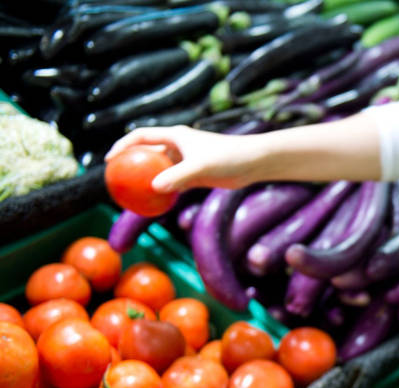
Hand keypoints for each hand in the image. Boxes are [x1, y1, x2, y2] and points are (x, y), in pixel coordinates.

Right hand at [105, 126, 262, 191]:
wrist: (253, 162)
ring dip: (146, 180)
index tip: (110, 161)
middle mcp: (178, 146)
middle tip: (117, 181)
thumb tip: (155, 188)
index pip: (141, 136)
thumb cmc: (228, 157)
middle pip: (147, 153)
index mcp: (175, 135)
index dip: (123, 146)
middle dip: (131, 164)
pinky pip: (172, 183)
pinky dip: (163, 191)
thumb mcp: (200, 166)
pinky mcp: (195, 174)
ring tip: (131, 195)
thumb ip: (178, 176)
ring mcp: (186, 160)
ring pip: (159, 170)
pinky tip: (155, 205)